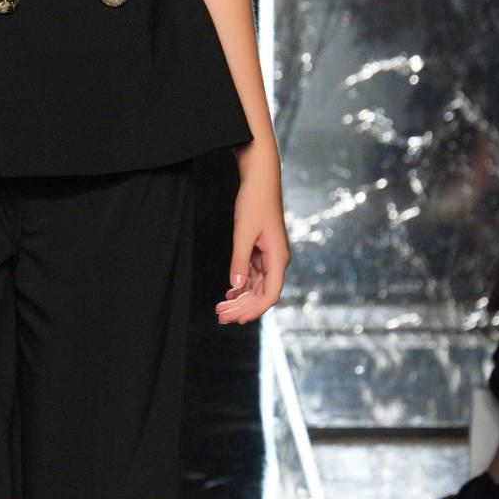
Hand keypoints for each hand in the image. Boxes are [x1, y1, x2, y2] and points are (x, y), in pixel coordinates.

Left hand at [215, 158, 290, 325]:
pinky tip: (229, 293)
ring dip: (240, 299)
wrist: (260, 179)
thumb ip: (239, 261)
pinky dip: (242, 286)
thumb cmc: (255, 201)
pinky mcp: (261, 250)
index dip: (253, 310)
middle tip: (220, 315)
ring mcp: (270, 256)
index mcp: (278, 258)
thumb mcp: (243, 232)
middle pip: (262, 294)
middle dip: (242, 307)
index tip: (235, 319)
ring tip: (220, 308)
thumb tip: (237, 287)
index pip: (270, 295)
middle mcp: (277, 261)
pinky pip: (253, 275)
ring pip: (257, 286)